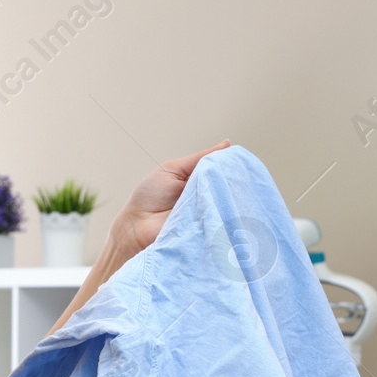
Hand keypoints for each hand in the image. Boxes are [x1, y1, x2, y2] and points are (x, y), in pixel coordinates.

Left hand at [112, 139, 231, 253]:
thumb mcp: (173, 169)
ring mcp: (209, 215)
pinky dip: (221, 218)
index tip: (241, 163)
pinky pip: (220, 224)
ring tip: (223, 195)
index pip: (223, 172)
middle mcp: (207, 198)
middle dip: (232, 183)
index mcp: (200, 181)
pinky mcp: (207, 232)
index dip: (233, 167)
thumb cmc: (149, 198)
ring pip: (227, 206)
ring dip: (226, 200)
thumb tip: (226, 144)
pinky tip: (219, 212)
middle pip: (228, 189)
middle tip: (236, 179)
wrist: (135, 228)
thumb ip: (199, 158)